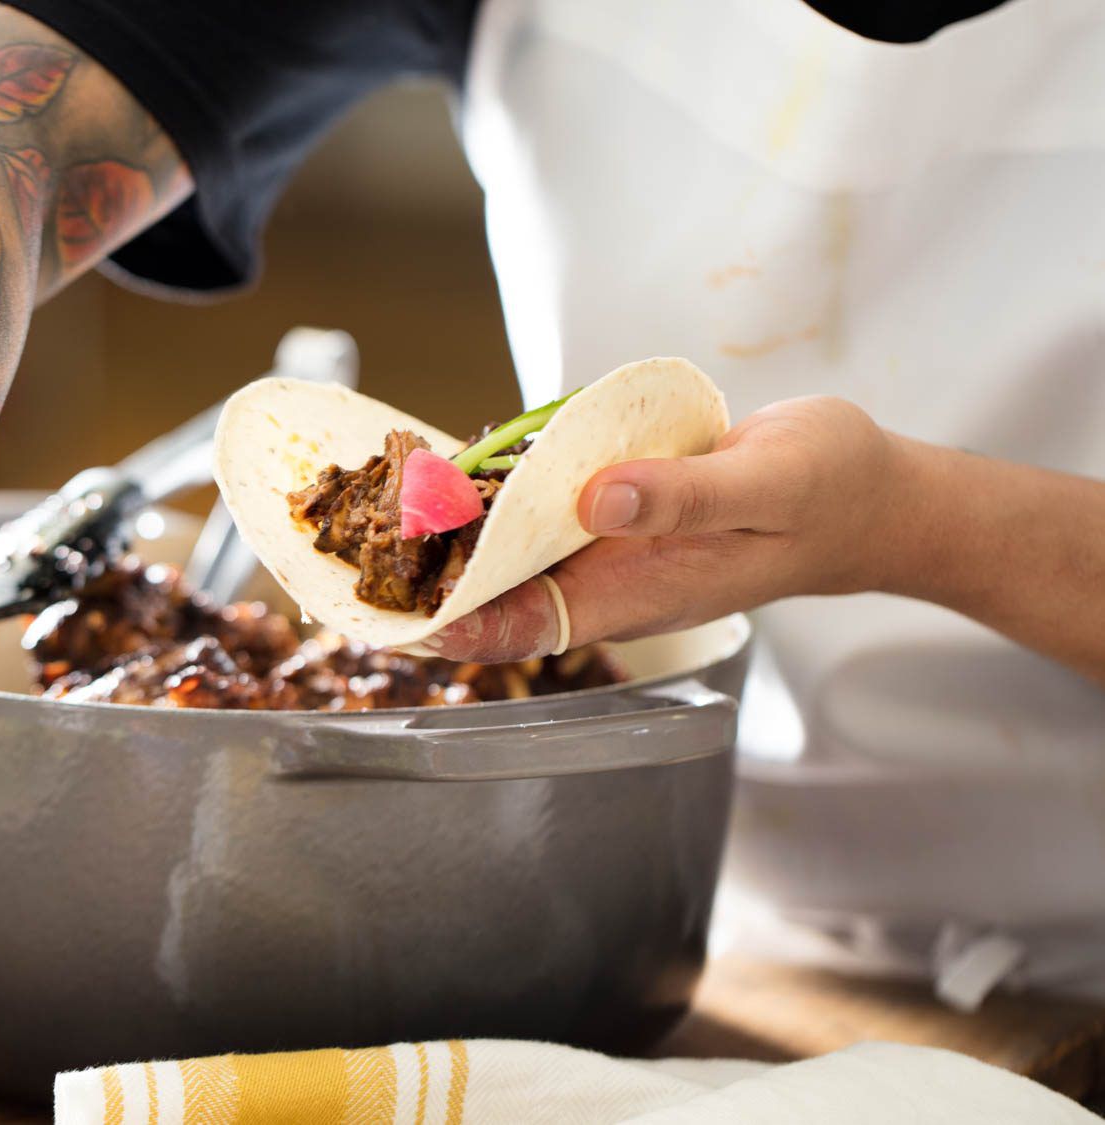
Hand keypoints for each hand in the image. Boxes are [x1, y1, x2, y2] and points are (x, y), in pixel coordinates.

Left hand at [429, 396, 901, 660]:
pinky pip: (547, 514)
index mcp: (641, 592)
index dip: (452, 623)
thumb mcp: (770, 481)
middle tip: (367, 529)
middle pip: (501, 594)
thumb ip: (686, 495)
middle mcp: (614, 580)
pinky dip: (505, 495)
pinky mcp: (621, 514)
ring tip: (394, 494)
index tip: (389, 605)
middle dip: (434, 574)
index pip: (523, 626)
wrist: (871, 497)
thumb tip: (597, 498)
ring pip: (517, 555)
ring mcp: (615, 550)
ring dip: (459, 534)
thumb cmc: (830, 492)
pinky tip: (468, 464)